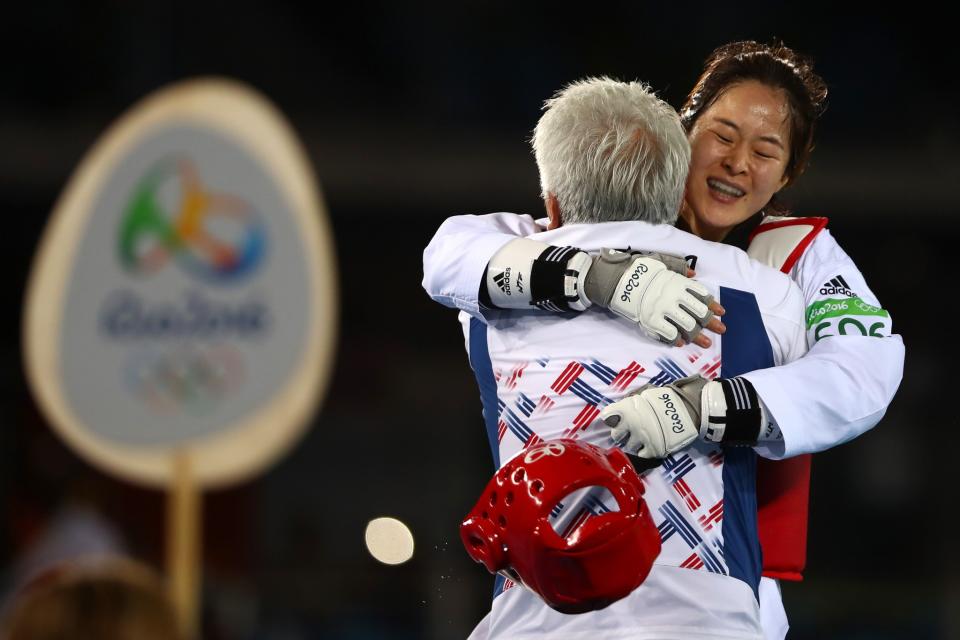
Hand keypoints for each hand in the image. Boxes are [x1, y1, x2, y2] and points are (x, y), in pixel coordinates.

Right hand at [584, 250, 724, 346]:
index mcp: (677, 282)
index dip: (713, 304)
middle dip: (711, 323)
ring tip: (706, 343)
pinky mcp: (651, 320)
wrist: (617, 279)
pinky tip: (682, 343)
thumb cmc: (640, 270)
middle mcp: (673, 296)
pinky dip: (677, 339)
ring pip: (687, 325)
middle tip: (720, 330)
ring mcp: (663, 309)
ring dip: (698, 336)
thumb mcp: (661, 262)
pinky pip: (669, 333)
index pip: (701, 294)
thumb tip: (693, 274)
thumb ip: (678, 267)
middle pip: (699, 312)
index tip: (721, 312)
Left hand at [601, 377, 705, 458]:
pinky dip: (643, 451)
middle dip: (621, 433)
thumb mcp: (646, 392)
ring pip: (628, 446)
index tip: (614, 420)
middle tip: (629, 431)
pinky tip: (648, 445)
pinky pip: (641, 454)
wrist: (690, 408)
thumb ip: (631, 399)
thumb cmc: (667, 398)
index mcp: (628, 408)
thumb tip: (617, 407)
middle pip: (616, 435)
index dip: (610, 419)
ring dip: (632, 443)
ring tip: (641, 438)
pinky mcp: (652, 449)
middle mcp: (631, 424)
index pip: (607, 417)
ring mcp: (641, 438)